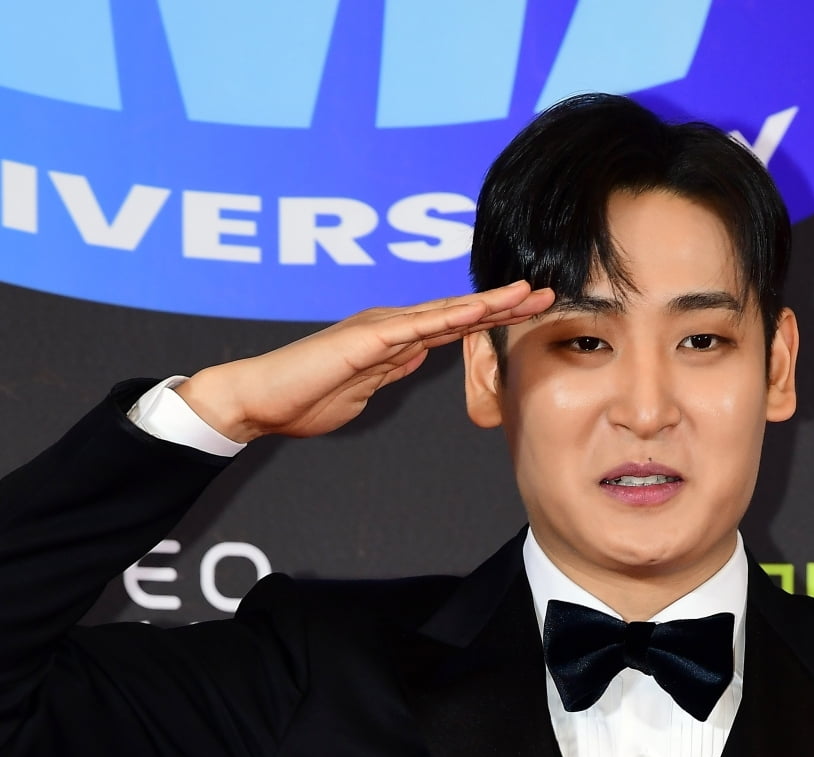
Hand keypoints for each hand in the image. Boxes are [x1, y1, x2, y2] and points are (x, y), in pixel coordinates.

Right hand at [175, 280, 554, 442]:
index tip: (527, 313)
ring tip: (525, 293)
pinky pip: (415, 326)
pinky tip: (478, 310)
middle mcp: (390, 325)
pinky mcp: (365, 340)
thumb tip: (416, 357)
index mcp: (391, 340)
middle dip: (502, 302)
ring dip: (486, 302)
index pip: (452, 326)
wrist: (261, 402)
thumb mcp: (364, 389)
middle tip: (546, 292)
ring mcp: (378, 328)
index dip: (491, 317)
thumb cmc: (305, 399)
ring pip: (444, 311)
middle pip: (457, 311)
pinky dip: (449, 317)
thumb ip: (390, 371)